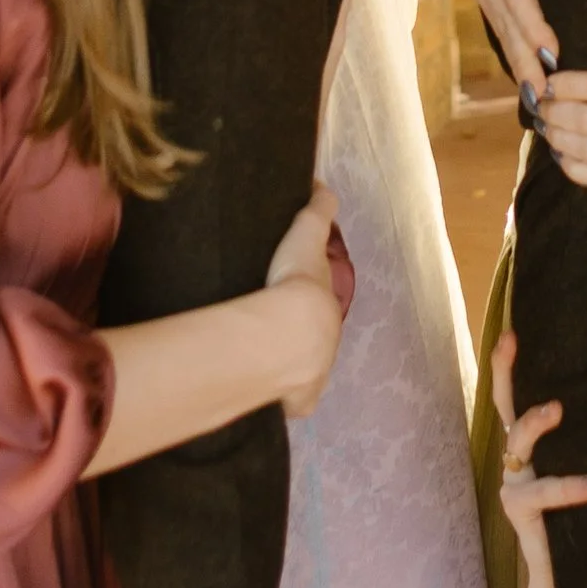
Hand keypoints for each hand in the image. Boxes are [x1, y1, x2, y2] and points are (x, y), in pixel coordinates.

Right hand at [263, 182, 350, 414]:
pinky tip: (260, 396)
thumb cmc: (296, 281)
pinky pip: (290, 402)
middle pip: (312, 339)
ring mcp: (316, 374)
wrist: (290, 332)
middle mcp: (327, 342)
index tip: (289, 295)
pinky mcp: (300, 401)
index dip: (306, 298)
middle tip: (269, 329)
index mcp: (326, 305)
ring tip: (259, 363)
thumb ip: (317, 212)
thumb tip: (322, 186)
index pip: (318, 302)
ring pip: (303, 372)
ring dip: (288, 368)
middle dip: (297, 337)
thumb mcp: (306, 237)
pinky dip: (280, 399)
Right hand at [402, 0, 557, 99]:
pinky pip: (496, 22)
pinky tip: (522, 70)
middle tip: (547, 99)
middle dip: (527, 62)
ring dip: (518, 63)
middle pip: (508, 24)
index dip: (534, 26)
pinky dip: (509, 49)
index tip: (552, 55)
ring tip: (536, 98)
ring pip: (500, 28)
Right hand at [487, 331, 586, 587]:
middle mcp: (521, 463)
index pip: (520, 401)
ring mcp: (517, 487)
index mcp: (539, 451)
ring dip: (535, 422)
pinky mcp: (521, 515)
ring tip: (558, 410)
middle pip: (505, 409)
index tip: (513, 332)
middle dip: (505, 373)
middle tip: (515, 346)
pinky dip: (564, 486)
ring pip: (516, 444)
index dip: (511, 367)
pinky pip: (537, 492)